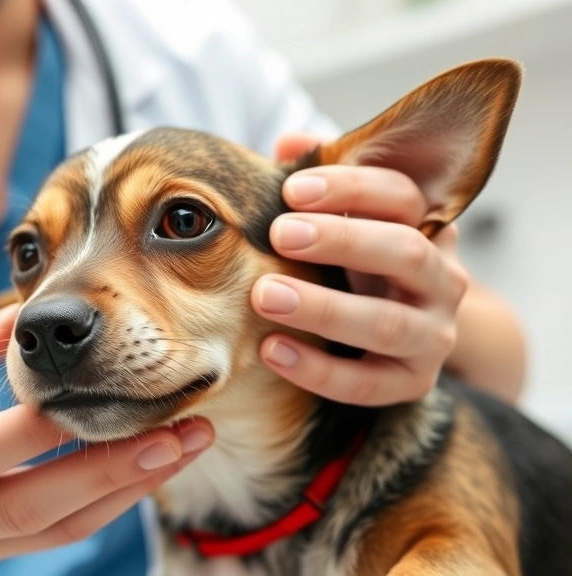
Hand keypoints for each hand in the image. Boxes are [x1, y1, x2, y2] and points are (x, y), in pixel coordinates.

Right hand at [0, 305, 213, 567]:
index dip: (28, 433)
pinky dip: (112, 498)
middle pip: (24, 508)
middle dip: (105, 470)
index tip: (91, 389)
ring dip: (126, 488)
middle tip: (175, 433)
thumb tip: (13, 323)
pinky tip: (154, 462)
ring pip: (54, 530)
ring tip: (185, 444)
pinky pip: (62, 532)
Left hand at [250, 133, 469, 405]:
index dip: (349, 188)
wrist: (404, 338)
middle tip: (280, 234)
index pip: (402, 196)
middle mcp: (442, 278)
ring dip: (323, 308)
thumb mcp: (346, 218)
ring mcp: (433, 335)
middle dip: (341, 240)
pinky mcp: (412, 382)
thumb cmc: (358, 261)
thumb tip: (289, 142)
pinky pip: (366, 384)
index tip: (292, 189)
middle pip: (405, 253)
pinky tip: (271, 350)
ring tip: (264, 295)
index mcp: (427, 226)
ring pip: (387, 325)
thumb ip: (320, 180)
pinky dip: (317, 370)